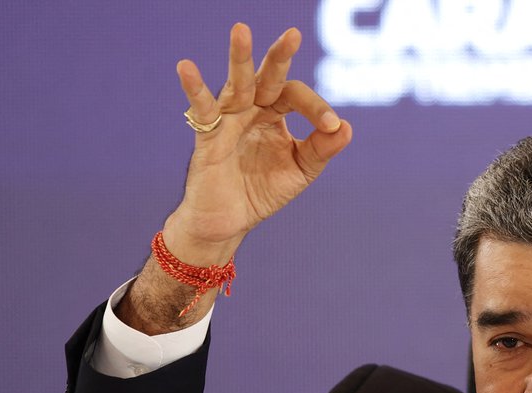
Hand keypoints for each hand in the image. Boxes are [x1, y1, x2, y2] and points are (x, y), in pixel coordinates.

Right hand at [165, 24, 352, 264]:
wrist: (229, 221)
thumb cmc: (262, 190)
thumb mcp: (300, 170)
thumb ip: (322, 149)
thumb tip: (345, 127)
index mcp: (275, 113)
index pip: (296, 96)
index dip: (316, 107)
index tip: (329, 126)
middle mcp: (251, 109)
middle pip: (267, 77)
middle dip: (279, 56)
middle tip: (293, 34)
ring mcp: (229, 119)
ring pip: (236, 84)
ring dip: (239, 58)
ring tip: (241, 30)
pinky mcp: (209, 137)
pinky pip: (202, 109)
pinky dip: (194, 88)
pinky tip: (186, 67)